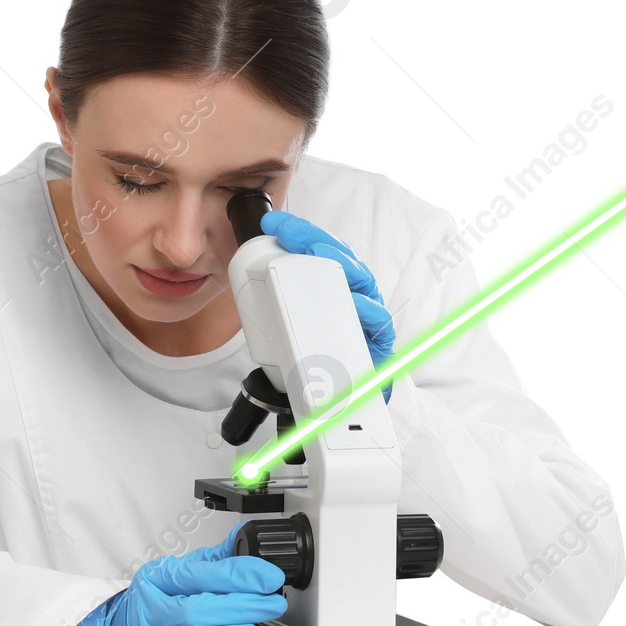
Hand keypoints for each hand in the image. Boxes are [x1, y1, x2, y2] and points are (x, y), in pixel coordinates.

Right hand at [58, 523, 286, 625]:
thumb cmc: (158, 602)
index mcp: (157, 579)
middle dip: (241, 607)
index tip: (270, 578)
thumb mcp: (181, 572)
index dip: (240, 576)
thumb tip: (247, 537)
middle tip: (272, 604)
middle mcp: (150, 613)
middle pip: (194, 610)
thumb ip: (217, 559)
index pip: (201, 575)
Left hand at [260, 210, 394, 401]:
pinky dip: (368, 314)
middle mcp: (353, 296)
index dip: (300, 233)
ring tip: (319, 256)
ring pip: (363, 284)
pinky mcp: (378, 343)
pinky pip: (379, 325)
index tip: (273, 223)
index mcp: (333, 287)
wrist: (332, 401)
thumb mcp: (286, 326)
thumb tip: (247, 280)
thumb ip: (274, 303)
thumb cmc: (311, 358)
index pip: (320, 251)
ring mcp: (367, 317)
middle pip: (343, 260)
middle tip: (291, 234)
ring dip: (342, 267)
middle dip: (316, 241)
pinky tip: (354, 304)